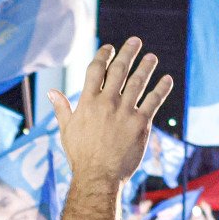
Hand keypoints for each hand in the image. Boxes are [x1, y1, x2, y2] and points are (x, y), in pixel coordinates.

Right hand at [45, 38, 173, 189]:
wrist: (98, 177)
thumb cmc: (80, 156)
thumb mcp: (67, 130)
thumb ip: (62, 108)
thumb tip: (52, 93)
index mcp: (88, 102)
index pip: (96, 70)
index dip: (103, 55)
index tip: (110, 47)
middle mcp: (107, 102)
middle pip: (119, 70)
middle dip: (128, 53)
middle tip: (135, 42)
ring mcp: (125, 112)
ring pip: (138, 82)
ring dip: (146, 67)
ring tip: (152, 57)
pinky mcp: (141, 124)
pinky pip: (154, 101)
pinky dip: (161, 89)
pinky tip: (167, 79)